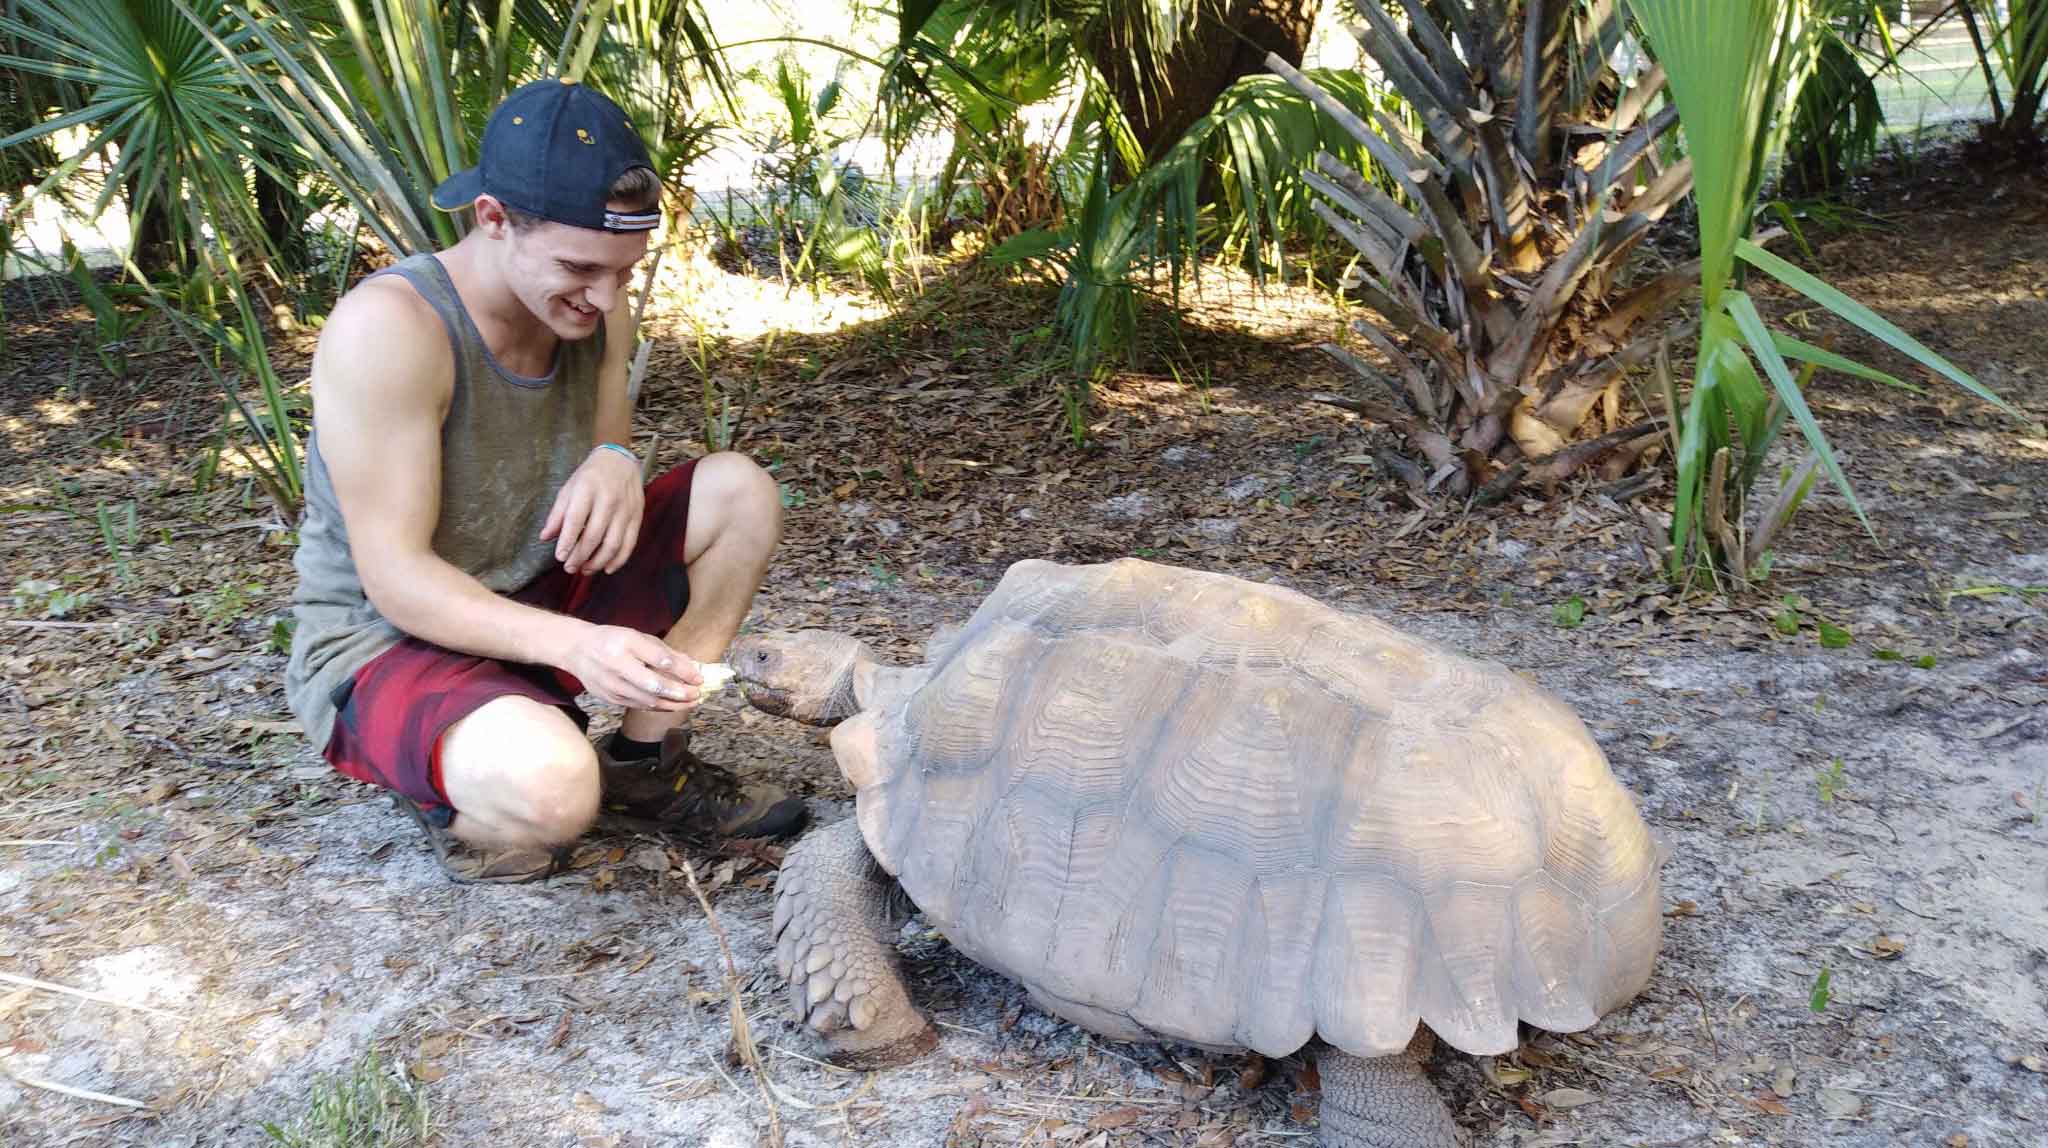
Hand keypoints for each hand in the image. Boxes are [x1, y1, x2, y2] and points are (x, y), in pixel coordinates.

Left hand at [541, 446, 642, 574]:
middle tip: (569, 568)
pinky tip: (607, 568)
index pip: (576, 519)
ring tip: (585, 570)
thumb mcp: (569, 488)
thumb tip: (545, 537)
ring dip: (598, 561)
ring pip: (613, 543)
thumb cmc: (590, 476)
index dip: (567, 540)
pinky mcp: (637, 516)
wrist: (620, 460)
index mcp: (587, 489)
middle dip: (580, 556)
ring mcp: (625, 509)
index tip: (560, 557)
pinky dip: (619, 560)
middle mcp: (608, 500)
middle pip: (594, 535)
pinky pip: (629, 543)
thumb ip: (557, 514)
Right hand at [560, 624, 703, 711]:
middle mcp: (616, 664)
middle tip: (697, 694)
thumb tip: (692, 666)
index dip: (682, 670)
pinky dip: (658, 707)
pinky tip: (673, 705)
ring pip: (647, 700)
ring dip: (673, 704)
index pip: (659, 659)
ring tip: (691, 702)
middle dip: (679, 692)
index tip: (699, 677)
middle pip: (653, 685)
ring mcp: (610, 684)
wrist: (577, 650)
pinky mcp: (609, 698)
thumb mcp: (638, 637)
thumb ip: (665, 651)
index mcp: (625, 642)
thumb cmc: (613, 640)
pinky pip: (639, 706)